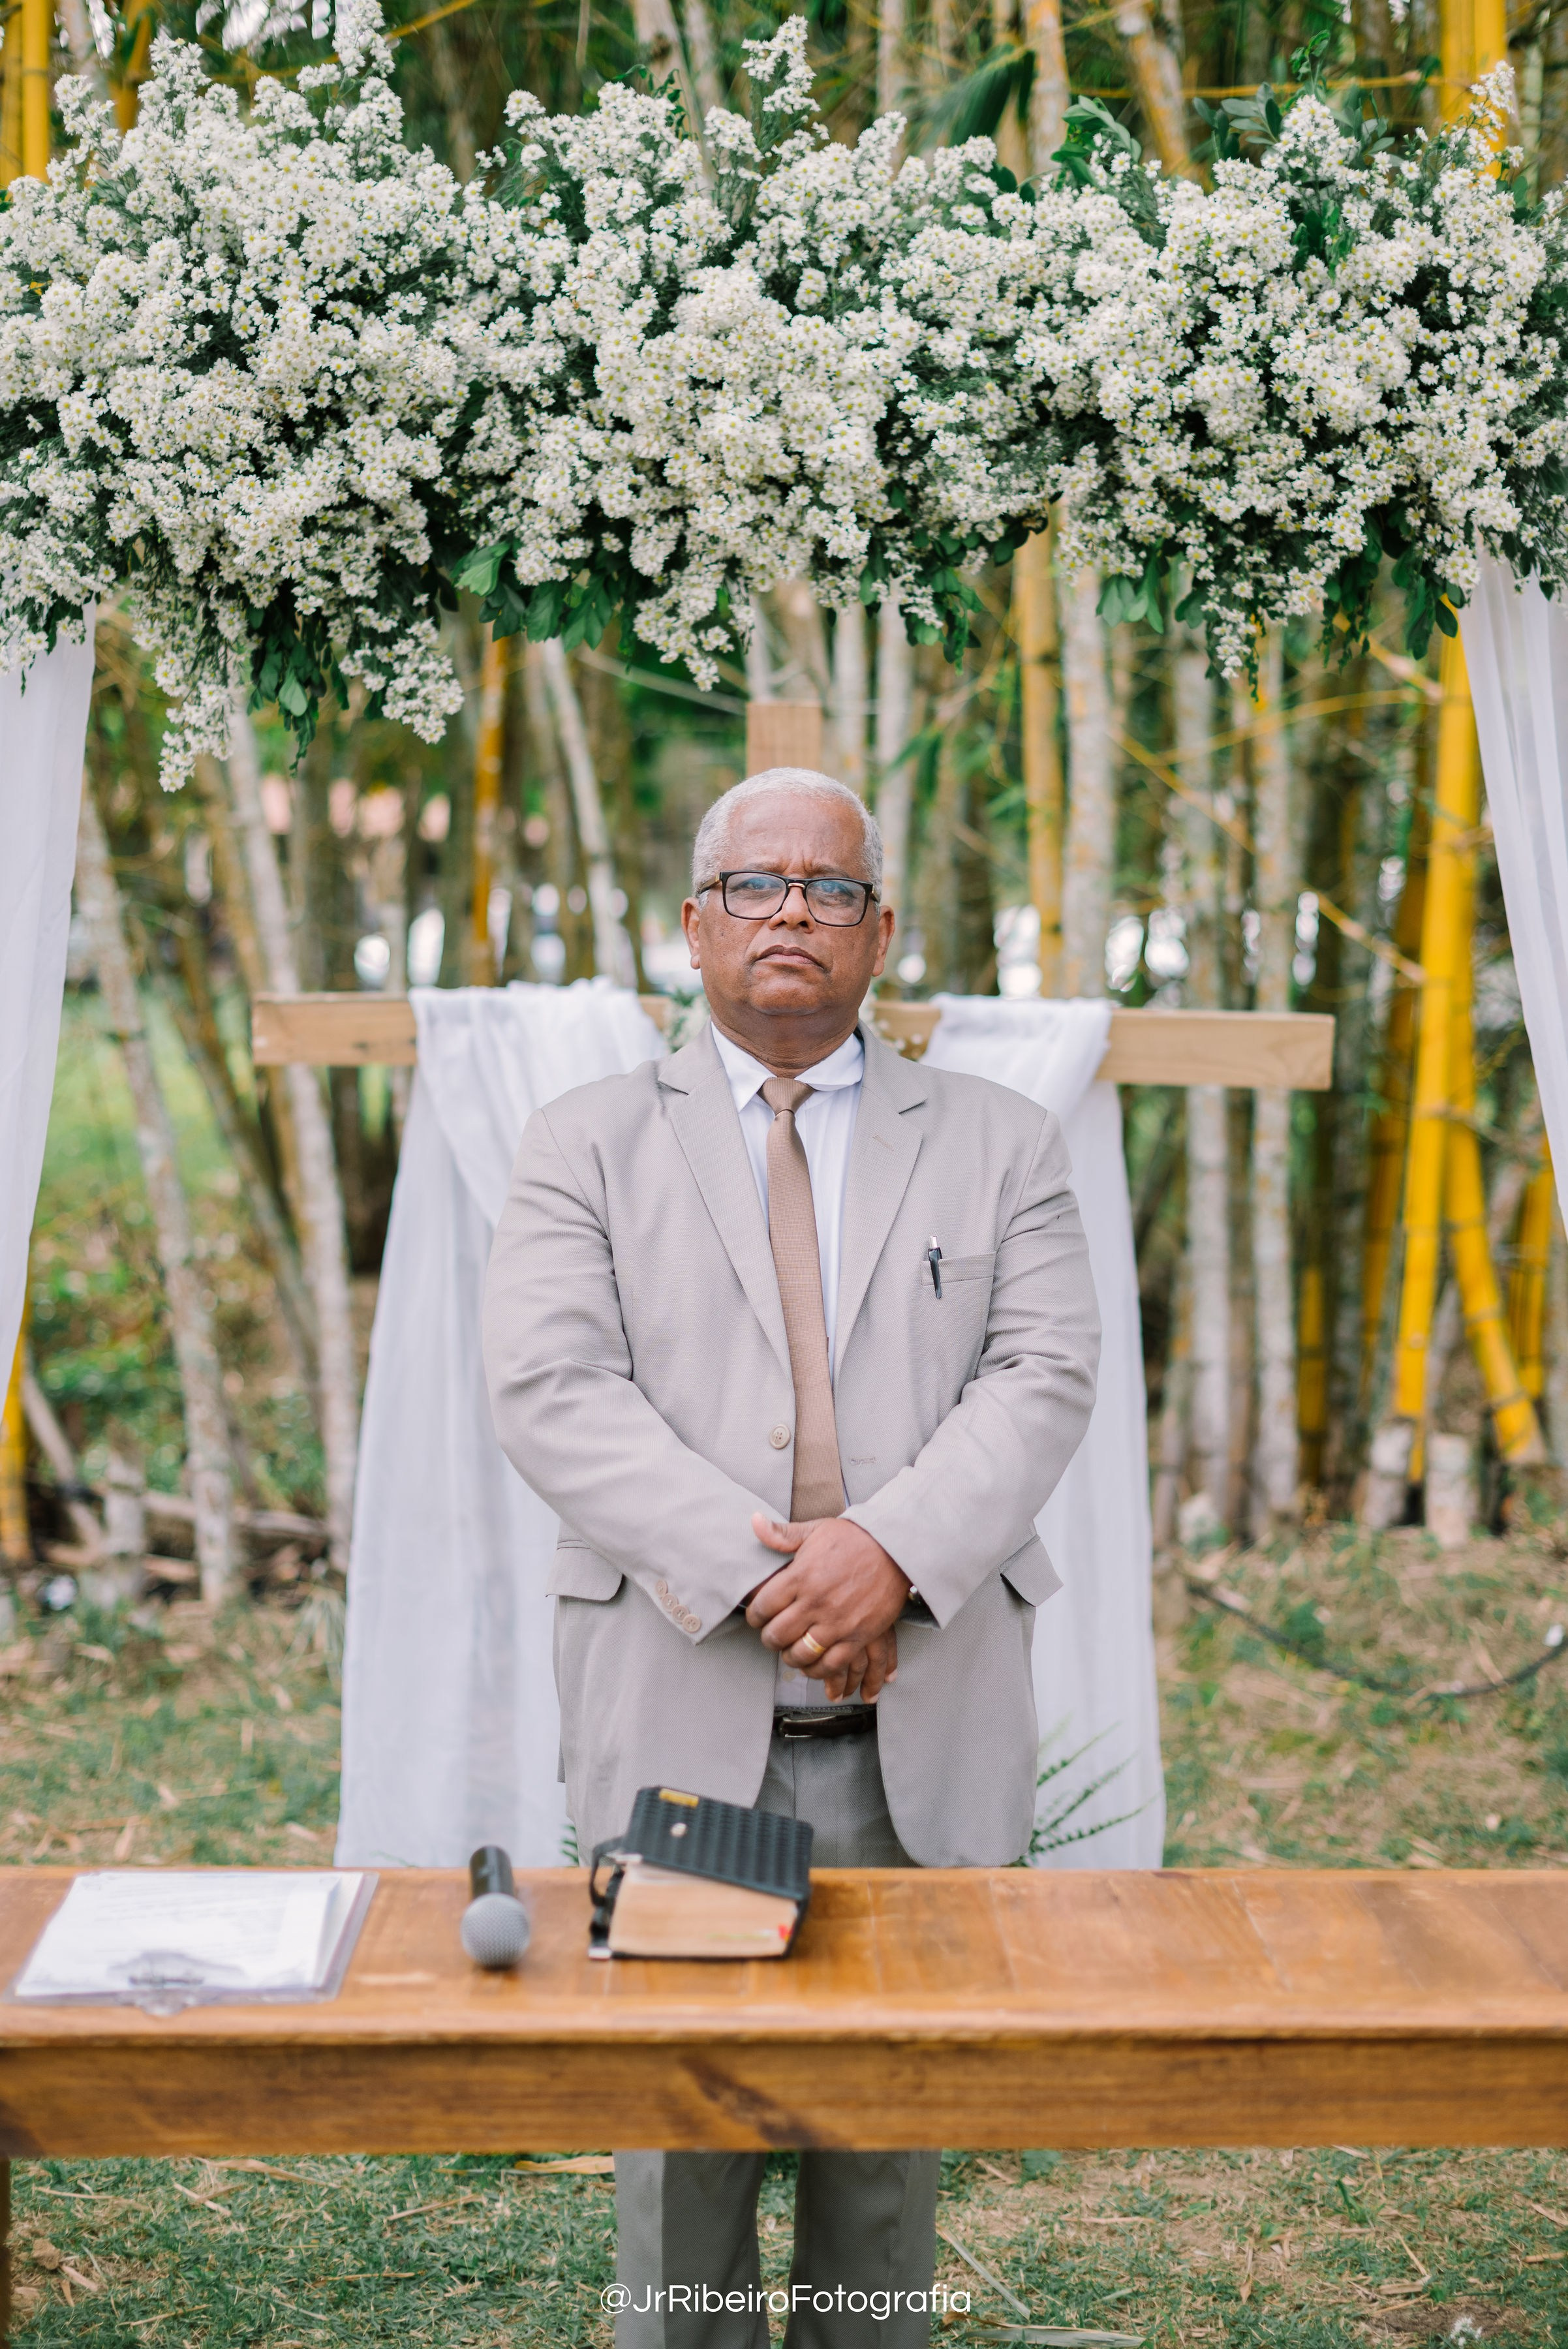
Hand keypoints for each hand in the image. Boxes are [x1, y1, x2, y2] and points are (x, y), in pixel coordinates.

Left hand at [746, 1515, 910, 1692]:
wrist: (895, 1547)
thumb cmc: (854, 1538)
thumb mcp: (815, 1530)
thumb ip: (782, 1533)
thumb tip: (754, 1521)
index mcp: (800, 1576)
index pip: (763, 1607)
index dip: (754, 1616)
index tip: (757, 1618)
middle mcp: (816, 1602)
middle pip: (777, 1635)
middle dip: (769, 1639)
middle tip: (772, 1637)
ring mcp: (837, 1622)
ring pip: (801, 1654)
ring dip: (791, 1657)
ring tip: (790, 1652)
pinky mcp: (858, 1635)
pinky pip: (832, 1664)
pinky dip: (818, 1670)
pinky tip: (813, 1664)